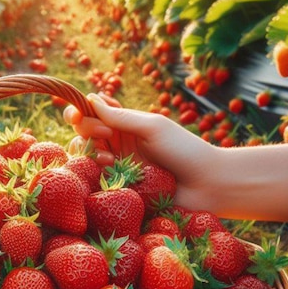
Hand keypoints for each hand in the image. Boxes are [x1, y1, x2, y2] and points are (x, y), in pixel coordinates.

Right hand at [64, 93, 287, 221]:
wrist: (207, 185)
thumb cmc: (184, 150)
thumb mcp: (153, 127)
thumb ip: (121, 117)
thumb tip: (91, 99)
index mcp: (127, 125)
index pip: (94, 113)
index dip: (81, 111)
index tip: (80, 111)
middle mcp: (119, 144)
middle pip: (85, 132)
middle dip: (86, 128)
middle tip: (103, 133)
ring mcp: (119, 167)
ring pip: (87, 155)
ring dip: (92, 150)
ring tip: (108, 156)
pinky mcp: (120, 188)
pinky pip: (97, 178)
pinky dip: (99, 170)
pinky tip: (110, 168)